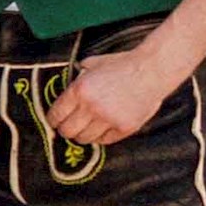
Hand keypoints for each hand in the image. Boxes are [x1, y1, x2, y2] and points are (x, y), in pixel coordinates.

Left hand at [47, 45, 182, 151]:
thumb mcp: (92, 64)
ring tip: (85, 129)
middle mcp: (91, 107)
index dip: (53, 120)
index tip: (55, 121)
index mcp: (78, 90)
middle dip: (65, 130)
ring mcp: (108, 119)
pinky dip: (100, 137)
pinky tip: (101, 130)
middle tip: (69, 127)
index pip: (56, 115)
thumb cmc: (122, 64)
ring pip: (84, 139)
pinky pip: (104, 140)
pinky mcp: (124, 128)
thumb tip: (67, 86)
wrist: (152, 70)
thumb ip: (77, 76)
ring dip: (82, 135)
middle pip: (67, 131)